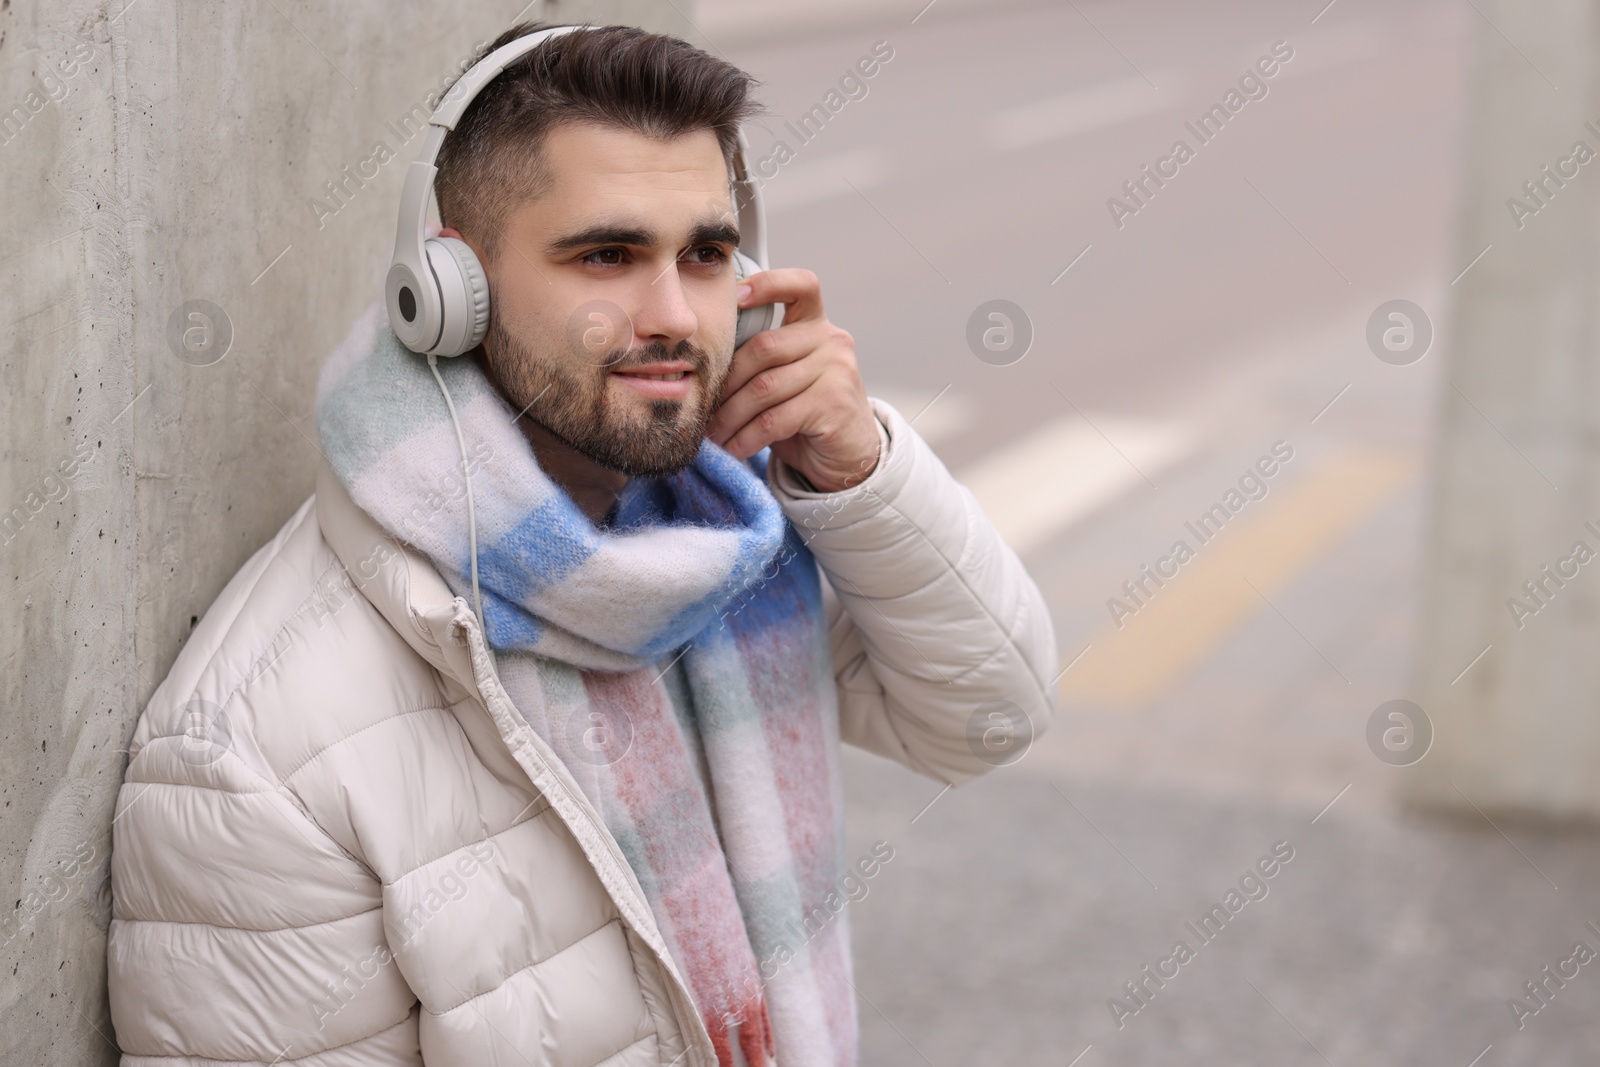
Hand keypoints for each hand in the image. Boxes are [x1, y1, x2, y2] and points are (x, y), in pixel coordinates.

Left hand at [707, 268, 879, 491]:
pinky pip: (774, 419)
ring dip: (730, 417)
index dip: (768, 284)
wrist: (849, 455)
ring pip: (764, 388)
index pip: (800, 286)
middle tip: (701, 408)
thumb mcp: (787, 376)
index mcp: (816, 325)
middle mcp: (831, 340)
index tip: (735, 297)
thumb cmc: (807, 413)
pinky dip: (746, 438)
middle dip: (725, 383)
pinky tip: (734, 449)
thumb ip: (761, 359)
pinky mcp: (833, 404)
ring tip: (712, 435)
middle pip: (763, 348)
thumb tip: (703, 364)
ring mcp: (837, 371)